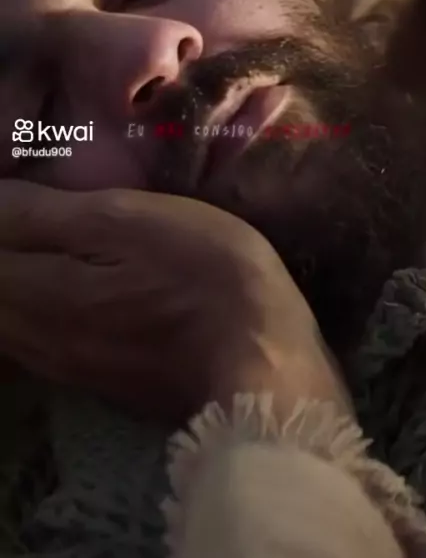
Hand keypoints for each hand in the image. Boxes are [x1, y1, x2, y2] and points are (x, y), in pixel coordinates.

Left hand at [0, 181, 351, 425]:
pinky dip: (28, 304)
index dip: (5, 208)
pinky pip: (29, 339)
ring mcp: (60, 364)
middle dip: (9, 243)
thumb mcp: (129, 223)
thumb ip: (46, 215)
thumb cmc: (203, 277)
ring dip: (14, 273)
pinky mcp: (90, 378)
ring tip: (44, 238)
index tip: (26, 187)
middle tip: (31, 208)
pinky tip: (60, 283)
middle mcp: (31, 336)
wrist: (260, 370)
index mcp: (35, 289)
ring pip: (6, 318)